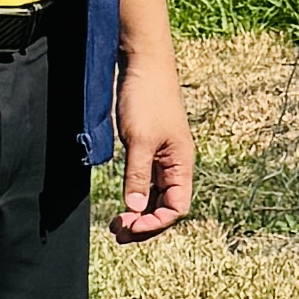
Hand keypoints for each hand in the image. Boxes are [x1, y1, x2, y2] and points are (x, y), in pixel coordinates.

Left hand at [112, 49, 195, 241]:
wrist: (142, 64)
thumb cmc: (146, 98)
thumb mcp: (139, 140)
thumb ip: (137, 176)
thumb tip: (135, 210)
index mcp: (181, 164)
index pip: (176, 208)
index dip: (155, 223)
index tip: (129, 225)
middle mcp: (175, 165)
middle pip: (166, 207)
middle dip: (144, 224)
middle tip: (117, 233)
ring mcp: (161, 158)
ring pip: (155, 198)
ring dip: (138, 213)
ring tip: (116, 224)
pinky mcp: (147, 150)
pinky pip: (145, 183)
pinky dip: (134, 197)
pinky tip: (122, 204)